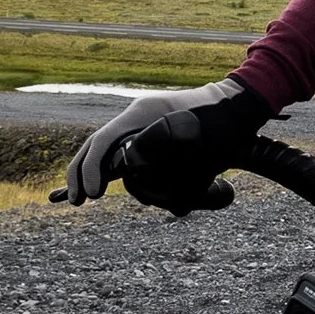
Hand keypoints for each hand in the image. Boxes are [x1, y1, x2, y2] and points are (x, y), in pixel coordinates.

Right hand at [63, 78, 271, 208]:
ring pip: (107, 147)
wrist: (237, 106)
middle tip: (78, 200)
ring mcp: (142, 123)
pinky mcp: (148, 134)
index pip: (105, 139)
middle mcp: (137, 116)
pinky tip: (102, 185)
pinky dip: (109, 168)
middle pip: (98, 143)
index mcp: (144, 112)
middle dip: (83, 171)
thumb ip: (190, 170)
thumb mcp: (206, 143)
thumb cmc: (223, 121)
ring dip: (93, 171)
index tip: (94, 193)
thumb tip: (177, 206)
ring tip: (84, 196)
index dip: (93, 167)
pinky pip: (122, 150)